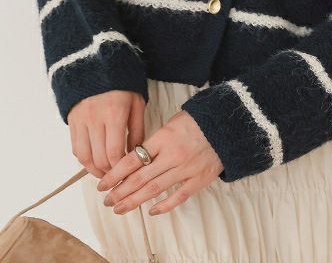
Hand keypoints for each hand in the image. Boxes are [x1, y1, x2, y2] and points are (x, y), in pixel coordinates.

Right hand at [69, 90, 145, 179]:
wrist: (98, 64)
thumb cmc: (123, 84)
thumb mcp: (137, 103)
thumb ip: (138, 130)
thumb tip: (135, 153)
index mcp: (115, 113)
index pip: (114, 152)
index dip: (119, 167)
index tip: (126, 172)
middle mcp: (95, 119)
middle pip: (99, 158)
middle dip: (109, 172)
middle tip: (117, 175)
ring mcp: (81, 120)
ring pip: (84, 156)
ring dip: (94, 169)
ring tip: (105, 172)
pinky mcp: (72, 121)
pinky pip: (75, 147)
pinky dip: (84, 159)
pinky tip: (94, 161)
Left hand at [95, 110, 223, 215]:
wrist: (228, 124)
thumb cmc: (199, 120)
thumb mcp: (173, 122)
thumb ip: (155, 140)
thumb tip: (136, 158)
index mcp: (164, 138)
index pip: (132, 159)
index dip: (114, 174)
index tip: (102, 183)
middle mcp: (173, 155)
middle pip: (139, 178)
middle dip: (119, 191)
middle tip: (107, 200)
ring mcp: (186, 169)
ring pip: (154, 190)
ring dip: (134, 201)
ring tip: (119, 208)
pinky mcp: (199, 179)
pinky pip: (178, 197)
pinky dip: (163, 206)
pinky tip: (150, 211)